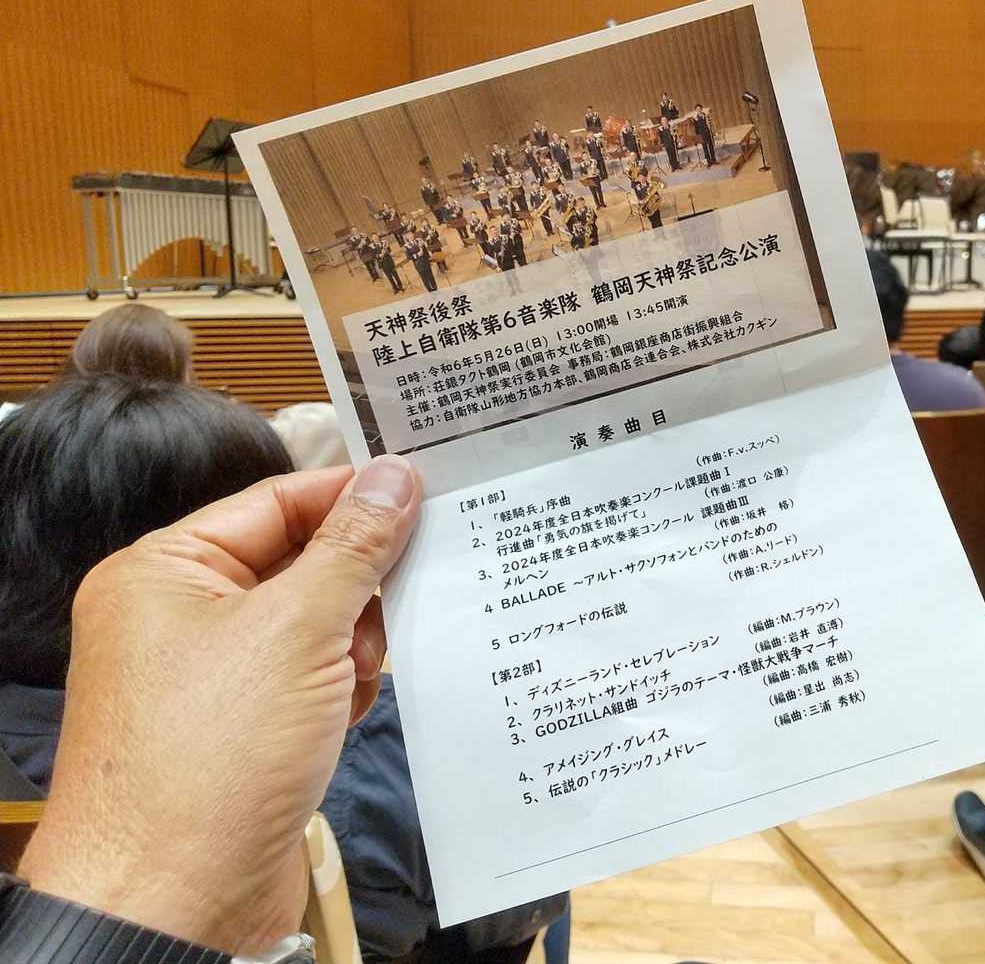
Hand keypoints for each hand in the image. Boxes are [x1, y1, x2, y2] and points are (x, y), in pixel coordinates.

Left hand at [19, 456, 421, 954]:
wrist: (176, 902)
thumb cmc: (208, 760)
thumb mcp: (296, 630)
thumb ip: (352, 548)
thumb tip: (393, 477)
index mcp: (165, 573)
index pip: (275, 503)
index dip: (351, 495)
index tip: (423, 487)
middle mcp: (181, 619)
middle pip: (298, 563)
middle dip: (359, 581)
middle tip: (421, 579)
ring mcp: (213, 679)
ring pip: (313, 625)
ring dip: (357, 641)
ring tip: (367, 669)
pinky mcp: (245, 731)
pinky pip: (311, 680)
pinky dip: (345, 686)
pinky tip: (357, 707)